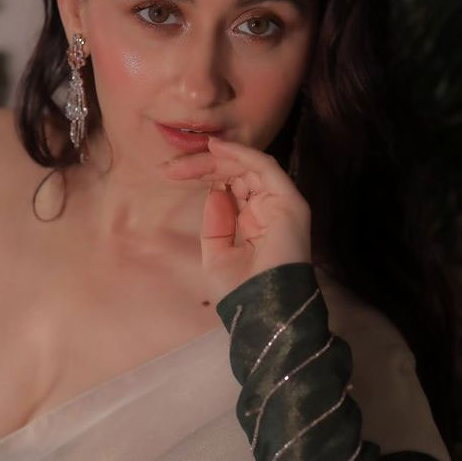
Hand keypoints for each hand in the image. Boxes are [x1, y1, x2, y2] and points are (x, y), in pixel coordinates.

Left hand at [161, 136, 311, 300]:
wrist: (262, 312)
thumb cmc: (242, 292)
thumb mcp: (217, 255)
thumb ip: (216, 223)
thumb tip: (215, 192)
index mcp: (256, 222)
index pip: (231, 187)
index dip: (203, 176)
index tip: (172, 173)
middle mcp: (271, 208)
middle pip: (237, 173)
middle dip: (204, 166)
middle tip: (172, 167)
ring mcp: (282, 203)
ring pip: (249, 165)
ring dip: (217, 158)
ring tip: (188, 158)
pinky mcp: (290, 201)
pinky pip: (265, 167)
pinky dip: (241, 153)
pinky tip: (217, 147)